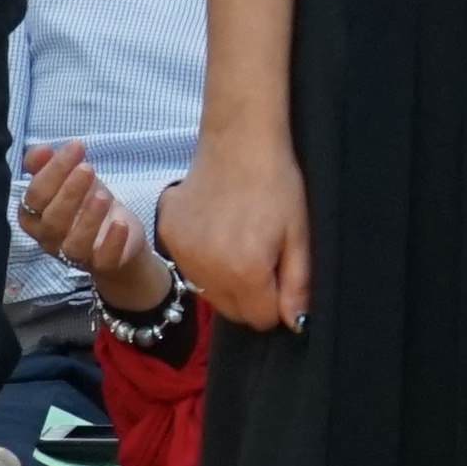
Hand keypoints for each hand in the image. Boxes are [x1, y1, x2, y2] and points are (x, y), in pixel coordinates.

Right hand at [22, 146, 172, 318]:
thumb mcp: (70, 181)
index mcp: (36, 216)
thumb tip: (39, 148)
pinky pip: (103, 259)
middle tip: (87, 168)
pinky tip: (121, 223)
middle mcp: (50, 238)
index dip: (52, 171)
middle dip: (68, 192)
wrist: (119, 236)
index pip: (35, 196)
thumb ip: (50, 166)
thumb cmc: (86, 205)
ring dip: (88, 218)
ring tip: (103, 194)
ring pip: (74, 243)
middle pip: (52, 219)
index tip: (75, 146)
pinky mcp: (103, 263)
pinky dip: (112, 242)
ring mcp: (76, 254)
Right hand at [168, 135, 307, 332]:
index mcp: (244, 272)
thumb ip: (297, 284)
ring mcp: (181, 253)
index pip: (260, 319)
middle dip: (252, 296)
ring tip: (240, 240)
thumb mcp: (300, 235)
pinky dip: (204, 258)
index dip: (276, 304)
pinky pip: (188, 265)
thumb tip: (294, 323)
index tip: (282, 277)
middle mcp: (206, 270)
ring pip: (208, 291)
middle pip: (232, 310)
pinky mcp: (166, 234)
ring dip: (225, 279)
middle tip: (264, 256)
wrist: (238, 142)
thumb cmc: (278, 185)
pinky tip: (218, 229)